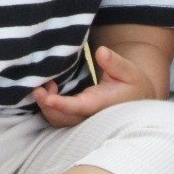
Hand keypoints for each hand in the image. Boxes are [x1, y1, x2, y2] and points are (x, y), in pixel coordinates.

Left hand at [32, 45, 157, 126]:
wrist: (137, 98)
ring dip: (46, 108)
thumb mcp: (129, 71)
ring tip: (42, 88)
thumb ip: (115, 62)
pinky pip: (60, 117)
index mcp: (102, 105)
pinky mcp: (78, 116)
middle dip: (47, 107)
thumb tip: (101, 52)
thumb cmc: (133, 84)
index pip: (79, 107)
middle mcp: (91, 115)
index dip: (61, 104)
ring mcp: (83, 118)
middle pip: (64, 119)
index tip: (46, 97)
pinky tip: (48, 91)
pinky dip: (49, 108)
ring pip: (59, 121)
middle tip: (37, 90)